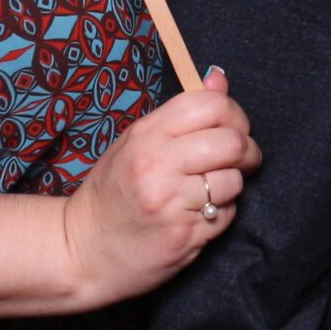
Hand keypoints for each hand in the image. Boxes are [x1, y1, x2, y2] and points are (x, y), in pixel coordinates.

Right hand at [60, 68, 261, 307]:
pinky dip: (220, 215)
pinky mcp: (182, 236)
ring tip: (209, 193)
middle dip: (247, 152)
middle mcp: (157, 164)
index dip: (234, 115)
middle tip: (240, 161)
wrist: (83, 251)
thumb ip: (181, 114)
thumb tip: (219, 78)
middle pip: (232, 142)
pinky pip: (226, 215)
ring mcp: (170, 202)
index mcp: (146, 134)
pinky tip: (197, 216)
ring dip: (231, 187)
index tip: (232, 130)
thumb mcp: (137, 142)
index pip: (212, 105)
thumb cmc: (113, 193)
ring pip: (234, 181)